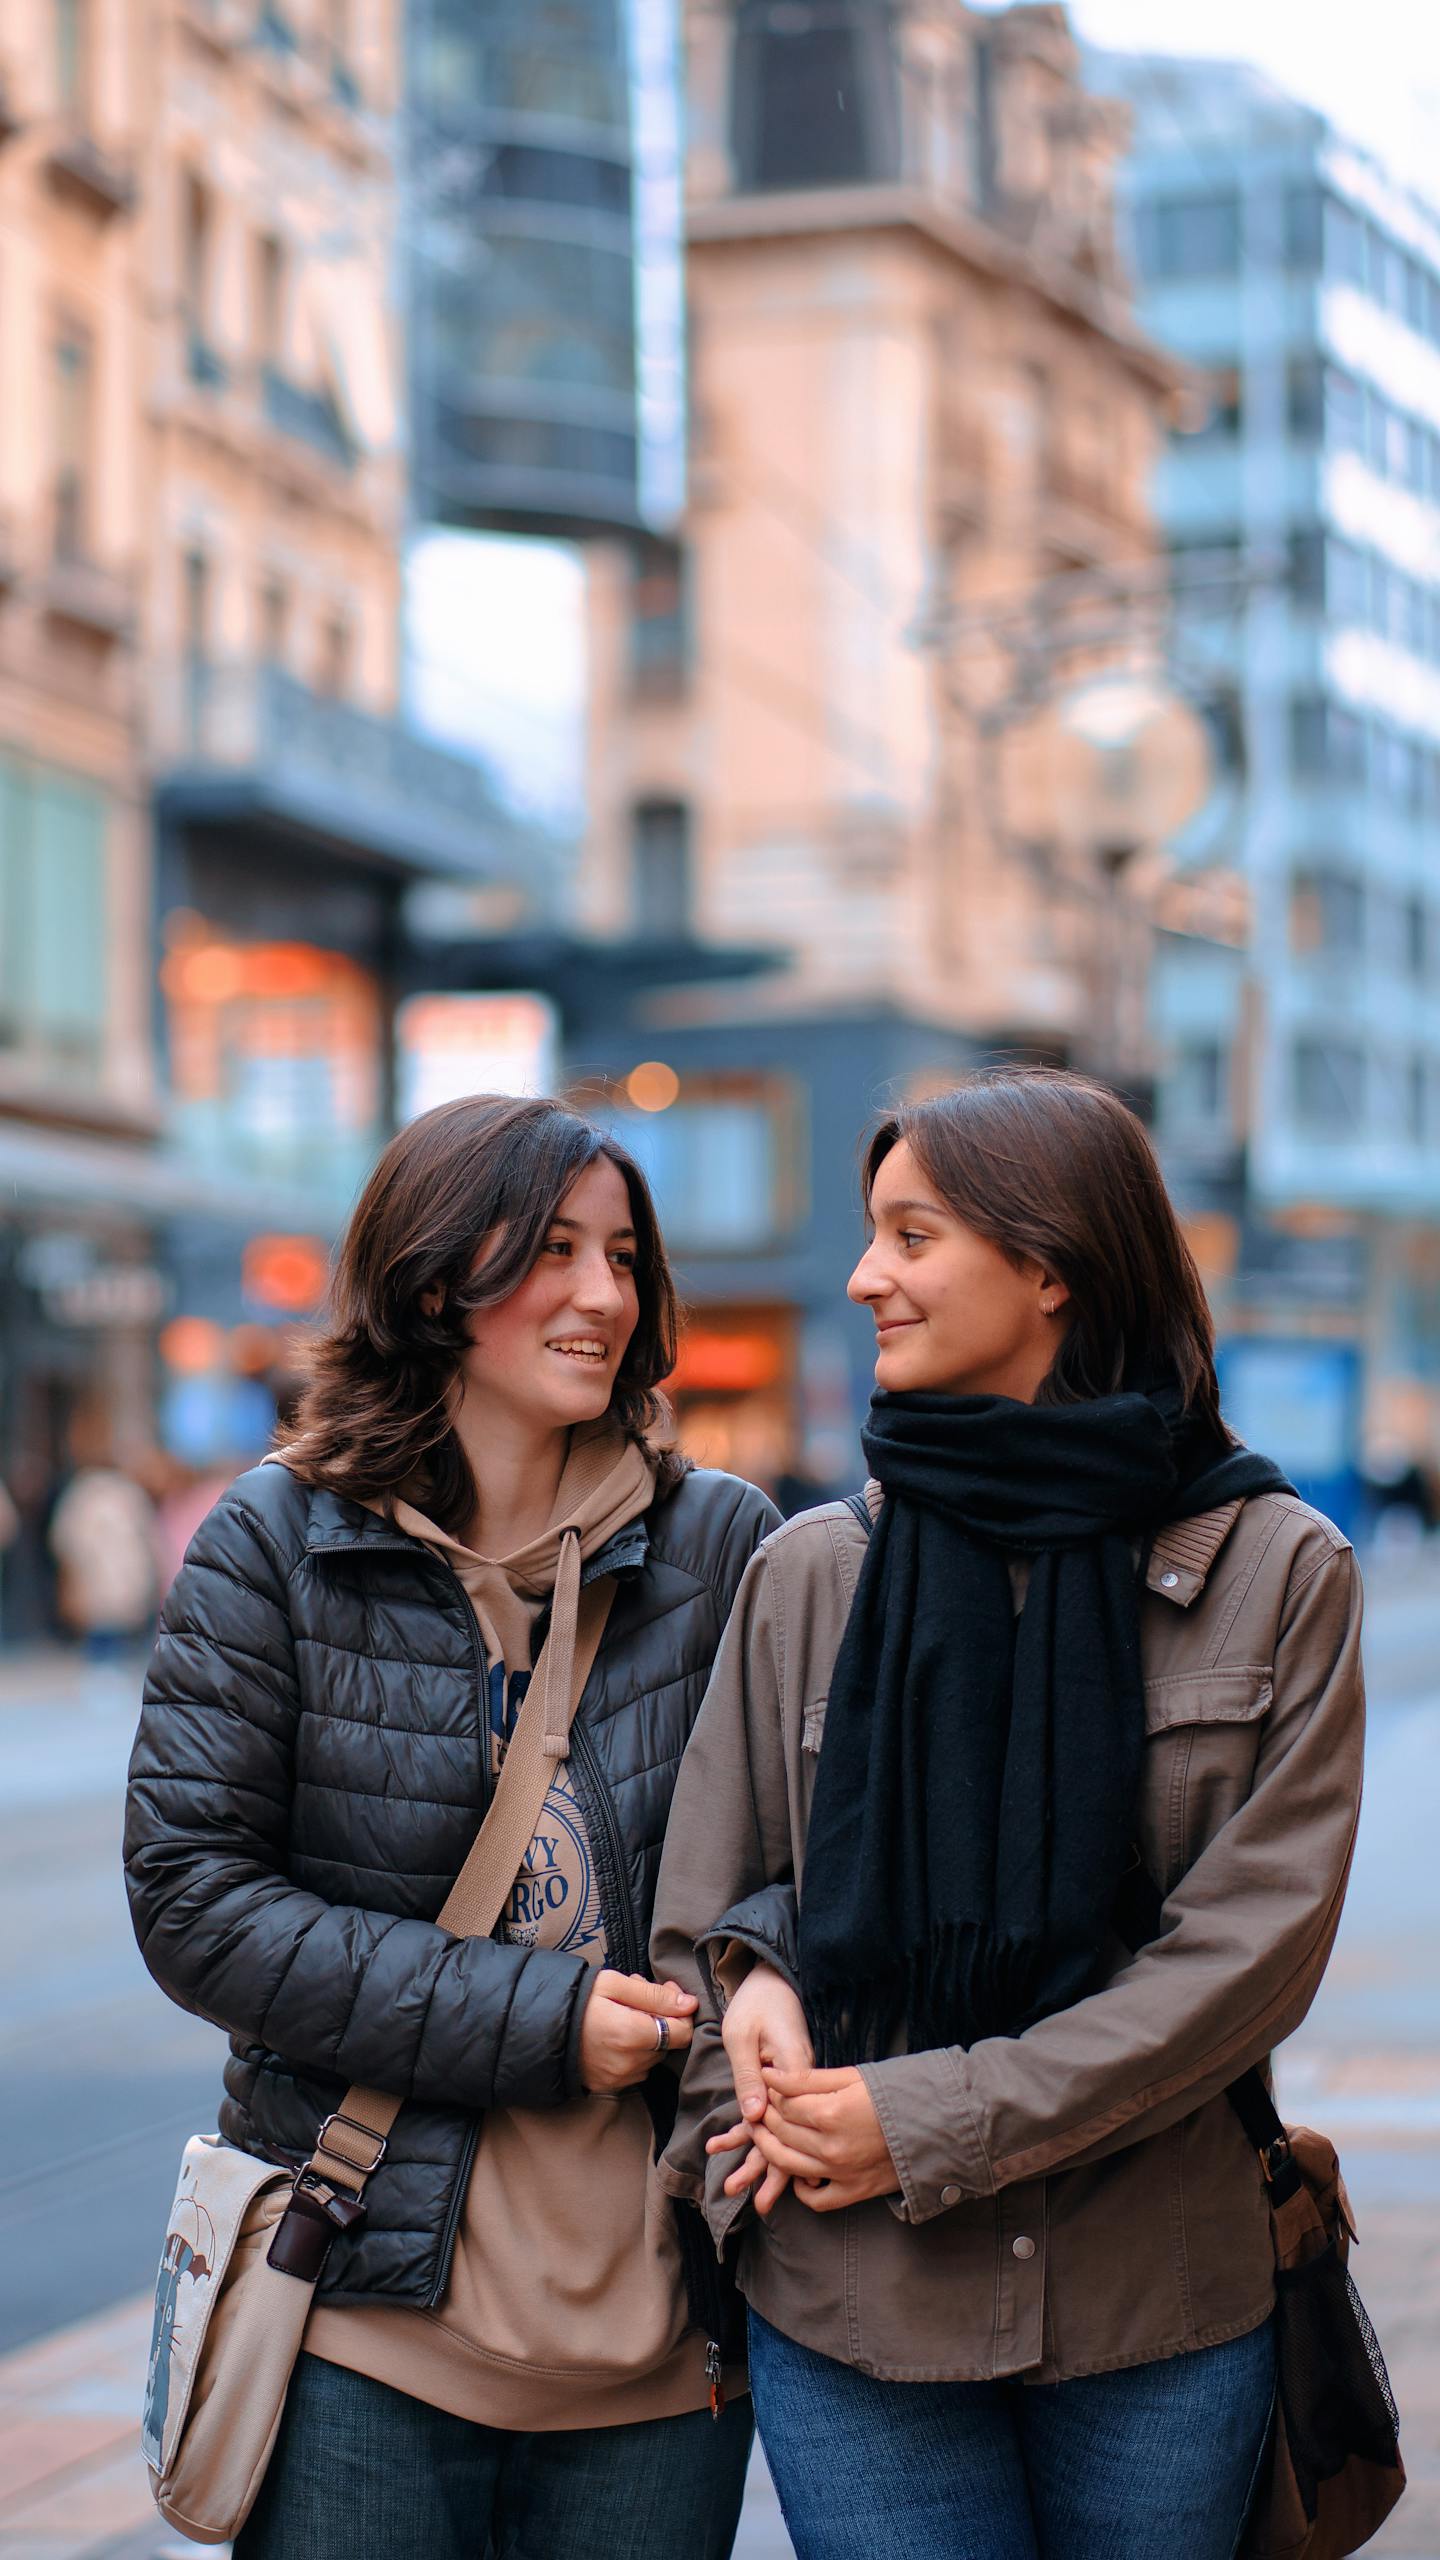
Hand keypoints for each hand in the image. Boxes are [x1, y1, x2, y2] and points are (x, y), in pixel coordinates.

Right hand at [578, 1970, 695, 2093]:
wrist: (539, 2028)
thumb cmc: (577, 2000)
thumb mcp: (614, 1984)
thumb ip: (654, 1995)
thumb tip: (689, 2004)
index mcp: (633, 2035)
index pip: (683, 2032)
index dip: (680, 2010)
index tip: (666, 1992)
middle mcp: (630, 2063)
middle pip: (669, 2043)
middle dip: (661, 2019)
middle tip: (638, 1998)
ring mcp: (620, 2078)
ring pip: (653, 2057)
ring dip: (647, 2036)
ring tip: (624, 2015)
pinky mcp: (610, 2086)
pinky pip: (636, 2069)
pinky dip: (634, 2052)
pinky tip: (616, 2034)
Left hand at [708, 1963, 814, 2214]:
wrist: (773, 1981)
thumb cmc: (756, 2004)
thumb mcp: (743, 2036)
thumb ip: (748, 2077)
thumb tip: (753, 2118)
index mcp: (795, 2072)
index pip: (787, 2125)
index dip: (772, 2159)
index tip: (758, 2189)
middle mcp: (799, 2085)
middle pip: (787, 2136)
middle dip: (768, 2172)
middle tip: (753, 2203)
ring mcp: (794, 2087)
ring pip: (779, 2130)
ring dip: (756, 2159)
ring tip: (732, 2187)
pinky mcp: (785, 2085)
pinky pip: (771, 2114)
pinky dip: (748, 2131)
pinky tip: (726, 2144)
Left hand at [746, 2066, 900, 2211]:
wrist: (937, 2125)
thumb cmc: (895, 2094)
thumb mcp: (852, 2077)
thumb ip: (808, 2078)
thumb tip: (770, 2076)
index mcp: (831, 2114)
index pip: (784, 2105)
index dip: (773, 2094)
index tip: (771, 2088)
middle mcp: (831, 2147)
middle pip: (781, 2133)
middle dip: (767, 2118)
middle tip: (765, 2107)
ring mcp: (841, 2174)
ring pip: (787, 2165)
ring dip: (770, 2149)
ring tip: (769, 2134)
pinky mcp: (854, 2192)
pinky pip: (814, 2200)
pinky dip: (800, 2188)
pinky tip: (799, 2169)